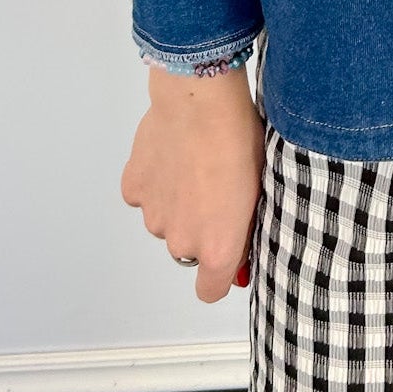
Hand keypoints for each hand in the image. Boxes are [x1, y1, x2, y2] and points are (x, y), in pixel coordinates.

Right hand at [120, 63, 265, 302]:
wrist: (201, 101)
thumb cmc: (240, 139)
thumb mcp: (259, 186)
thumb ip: (244, 224)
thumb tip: (237, 243)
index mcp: (218, 248)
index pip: (210, 290)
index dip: (217, 275)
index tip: (224, 253)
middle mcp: (181, 241)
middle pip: (187, 247)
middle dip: (198, 226)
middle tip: (213, 188)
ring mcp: (153, 216)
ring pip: (164, 219)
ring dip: (174, 202)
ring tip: (192, 163)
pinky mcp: (133, 189)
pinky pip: (144, 194)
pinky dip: (153, 180)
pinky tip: (169, 153)